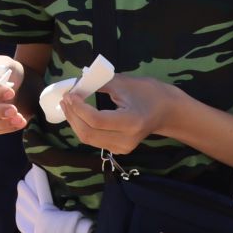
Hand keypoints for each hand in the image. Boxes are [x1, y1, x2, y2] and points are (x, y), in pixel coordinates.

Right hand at [0, 56, 26, 134]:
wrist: (11, 79)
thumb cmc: (9, 68)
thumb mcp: (8, 63)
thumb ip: (5, 72)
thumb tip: (3, 90)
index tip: (12, 93)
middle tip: (14, 111)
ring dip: (0, 123)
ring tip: (19, 120)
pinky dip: (4, 128)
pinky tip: (18, 123)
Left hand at [63, 74, 177, 155]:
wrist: (167, 112)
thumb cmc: (149, 92)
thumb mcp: (125, 83)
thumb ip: (99, 83)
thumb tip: (77, 82)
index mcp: (131, 122)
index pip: (96, 120)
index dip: (79, 107)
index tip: (70, 93)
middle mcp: (126, 140)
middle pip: (88, 133)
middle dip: (73, 115)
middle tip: (65, 98)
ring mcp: (123, 148)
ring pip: (88, 138)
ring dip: (74, 121)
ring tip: (68, 104)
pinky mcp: (119, 149)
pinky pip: (94, 140)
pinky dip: (82, 126)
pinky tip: (78, 113)